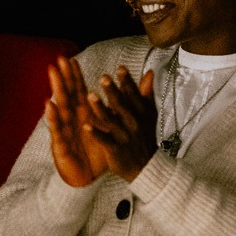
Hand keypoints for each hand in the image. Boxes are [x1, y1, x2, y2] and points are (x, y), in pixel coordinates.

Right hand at [45, 57, 114, 187]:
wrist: (88, 178)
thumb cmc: (96, 151)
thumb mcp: (109, 128)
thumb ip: (116, 108)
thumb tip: (125, 91)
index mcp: (82, 114)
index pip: (77, 91)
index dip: (74, 76)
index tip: (71, 59)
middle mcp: (71, 119)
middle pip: (67, 95)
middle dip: (63, 77)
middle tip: (59, 60)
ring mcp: (64, 130)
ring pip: (60, 107)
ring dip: (56, 90)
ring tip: (53, 75)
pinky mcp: (60, 144)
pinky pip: (57, 130)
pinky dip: (53, 117)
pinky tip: (49, 105)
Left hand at [81, 66, 157, 183]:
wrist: (146, 166)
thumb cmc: (145, 136)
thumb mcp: (149, 114)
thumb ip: (146, 93)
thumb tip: (149, 72)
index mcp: (142, 112)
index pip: (134, 94)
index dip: (127, 81)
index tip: (120, 68)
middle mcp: (134, 123)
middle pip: (122, 105)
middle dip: (113, 91)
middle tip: (103, 78)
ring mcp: (125, 137)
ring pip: (112, 121)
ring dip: (101, 108)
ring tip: (90, 96)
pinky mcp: (116, 150)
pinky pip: (105, 140)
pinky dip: (96, 134)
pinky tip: (85, 126)